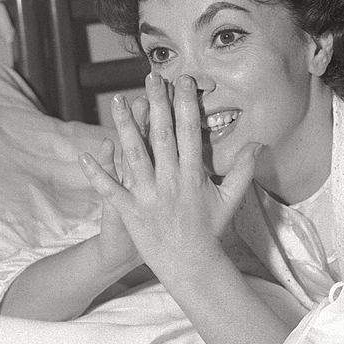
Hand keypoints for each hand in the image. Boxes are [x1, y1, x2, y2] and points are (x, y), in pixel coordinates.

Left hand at [80, 74, 259, 293]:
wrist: (190, 265)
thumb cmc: (211, 230)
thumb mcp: (231, 198)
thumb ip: (243, 168)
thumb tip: (258, 142)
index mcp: (193, 174)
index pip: (188, 131)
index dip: (185, 104)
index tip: (183, 81)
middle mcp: (170, 180)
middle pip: (161, 135)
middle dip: (157, 103)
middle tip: (152, 77)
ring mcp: (148, 196)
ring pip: (134, 155)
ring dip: (125, 126)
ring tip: (118, 101)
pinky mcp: (130, 211)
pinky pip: (110, 190)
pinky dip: (97, 173)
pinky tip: (85, 154)